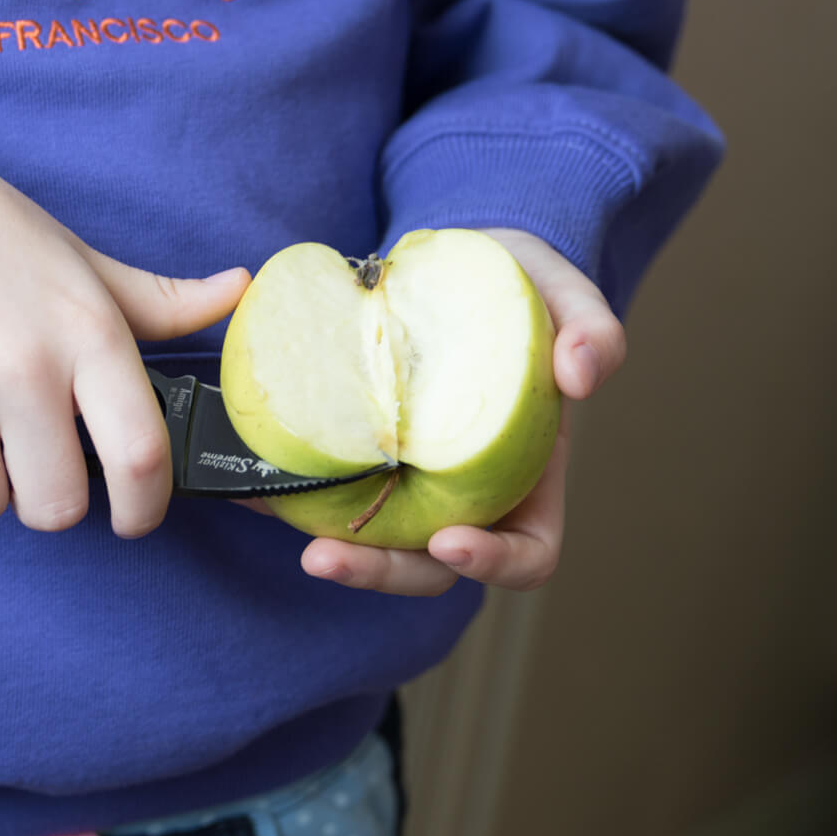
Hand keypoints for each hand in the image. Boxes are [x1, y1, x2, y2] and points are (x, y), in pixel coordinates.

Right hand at [0, 112, 249, 536]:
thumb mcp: (79, 259)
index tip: (133, 517)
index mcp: (86, 332)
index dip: (146, 510)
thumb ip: (158, 300)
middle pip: (56, 507)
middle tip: (30, 453)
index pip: (142, 458)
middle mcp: (20, 365)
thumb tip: (241, 290)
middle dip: (47, 495)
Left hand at [299, 228, 626, 594]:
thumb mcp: (562, 292)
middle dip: (378, 573)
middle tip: (323, 558)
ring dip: (322, 543)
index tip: (449, 540)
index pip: (526, 554)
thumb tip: (586, 374)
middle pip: (428, 568)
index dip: (493, 563)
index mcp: (527, 480)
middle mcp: (463, 495)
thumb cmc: (517, 287)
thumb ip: (591, 327)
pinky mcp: (353, 455)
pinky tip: (245, 477)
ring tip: (270, 516)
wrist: (447, 263)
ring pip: (366, 540)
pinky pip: (320, 488)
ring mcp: (403, 480)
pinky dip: (283, 489)